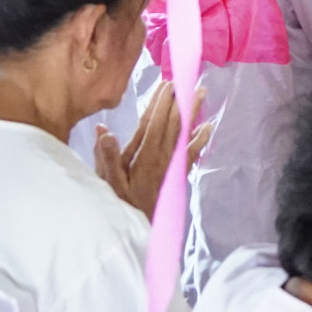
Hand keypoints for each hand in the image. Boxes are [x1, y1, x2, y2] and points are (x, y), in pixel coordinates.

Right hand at [96, 82, 211, 214]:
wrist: (141, 231)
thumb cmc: (120, 205)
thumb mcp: (107, 183)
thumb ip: (105, 157)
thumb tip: (103, 129)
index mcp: (143, 157)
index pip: (153, 124)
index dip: (160, 103)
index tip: (167, 85)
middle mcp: (161, 158)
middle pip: (172, 124)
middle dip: (178, 101)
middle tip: (186, 80)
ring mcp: (171, 166)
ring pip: (183, 134)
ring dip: (192, 113)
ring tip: (202, 93)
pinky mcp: (177, 175)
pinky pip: (191, 154)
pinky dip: (200, 140)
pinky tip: (208, 128)